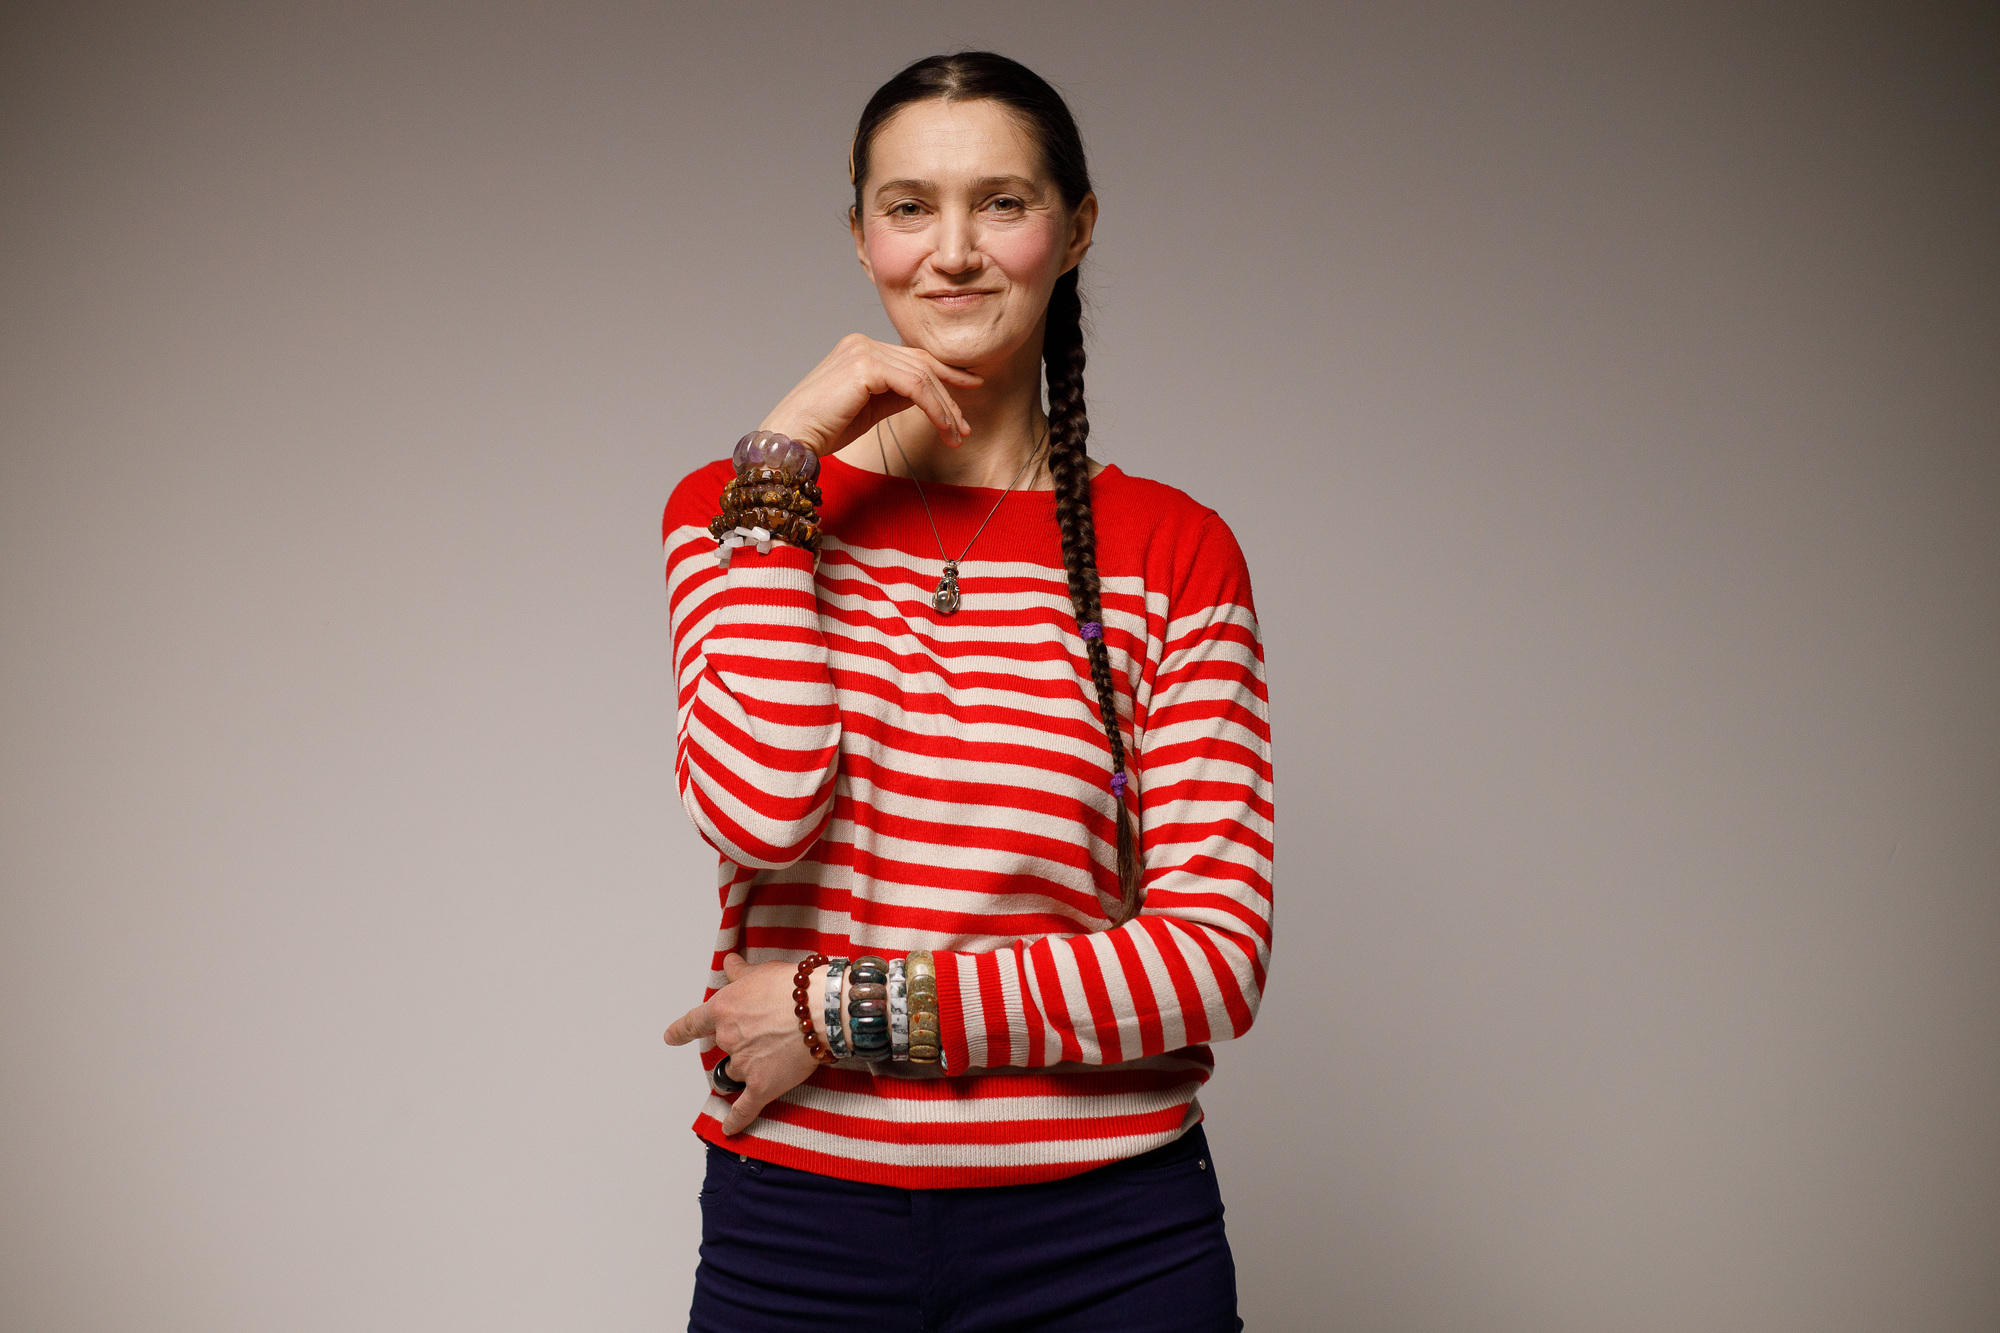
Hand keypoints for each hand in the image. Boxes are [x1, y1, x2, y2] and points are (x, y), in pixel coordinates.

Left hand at [663, 953, 826, 1136]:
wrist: (820, 1009)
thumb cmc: (793, 987)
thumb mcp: (762, 972)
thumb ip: (740, 974)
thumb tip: (728, 962)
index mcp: (722, 1010)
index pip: (693, 1023)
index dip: (680, 1032)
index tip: (670, 1037)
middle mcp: (728, 1038)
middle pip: (725, 1048)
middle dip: (740, 1044)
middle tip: (764, 1034)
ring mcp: (743, 1064)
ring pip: (739, 1071)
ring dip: (751, 1067)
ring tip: (776, 1055)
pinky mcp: (761, 1086)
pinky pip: (744, 1108)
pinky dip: (736, 1121)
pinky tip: (730, 1130)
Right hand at [759, 333, 983, 453]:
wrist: (792, 438)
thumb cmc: (823, 428)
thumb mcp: (870, 409)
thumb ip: (897, 396)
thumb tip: (929, 396)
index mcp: (861, 348)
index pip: (913, 358)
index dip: (945, 374)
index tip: (970, 389)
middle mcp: (863, 343)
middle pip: (922, 364)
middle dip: (950, 397)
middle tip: (965, 427)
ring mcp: (864, 350)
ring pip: (923, 376)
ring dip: (945, 408)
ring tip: (957, 435)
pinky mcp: (866, 365)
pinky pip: (915, 385)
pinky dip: (934, 408)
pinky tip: (944, 427)